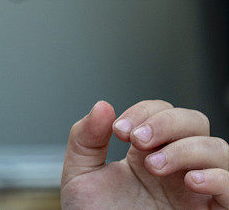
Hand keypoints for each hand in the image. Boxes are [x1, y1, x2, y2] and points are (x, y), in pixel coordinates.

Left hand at [61, 100, 228, 208]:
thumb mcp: (81, 176)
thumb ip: (85, 139)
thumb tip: (102, 106)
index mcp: (146, 154)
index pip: (162, 113)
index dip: (145, 112)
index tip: (120, 130)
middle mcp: (176, 167)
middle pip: (195, 122)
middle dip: (166, 123)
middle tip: (138, 141)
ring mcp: (196, 189)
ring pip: (218, 148)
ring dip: (186, 149)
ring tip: (154, 166)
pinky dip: (217, 177)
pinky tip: (189, 181)